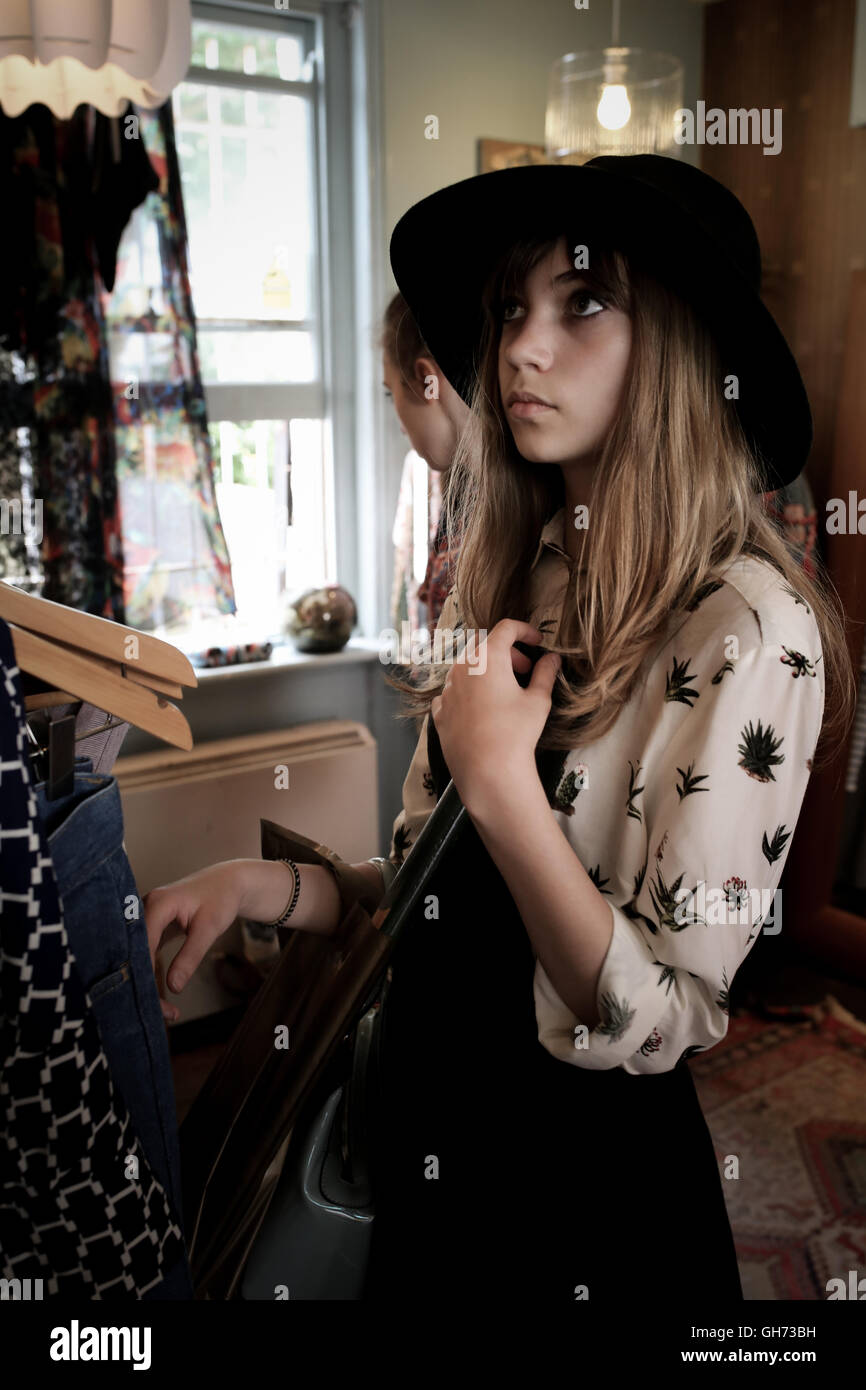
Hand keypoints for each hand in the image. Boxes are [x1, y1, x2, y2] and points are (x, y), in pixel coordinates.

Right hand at [143, 861, 249, 1021]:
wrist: (229, 881)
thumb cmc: (221, 898)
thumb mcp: (209, 929)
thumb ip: (190, 957)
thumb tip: (173, 987)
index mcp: (157, 904)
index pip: (142, 946)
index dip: (146, 976)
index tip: (154, 1003)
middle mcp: (144, 908)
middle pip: (136, 953)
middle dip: (146, 984)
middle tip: (165, 1013)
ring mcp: (146, 916)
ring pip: (139, 955)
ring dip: (149, 981)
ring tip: (167, 1010)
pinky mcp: (151, 925)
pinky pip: (146, 952)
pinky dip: (153, 973)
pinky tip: (162, 994)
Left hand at [430, 619, 560, 814]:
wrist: (487, 771)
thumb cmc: (516, 733)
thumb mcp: (538, 700)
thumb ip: (545, 673)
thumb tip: (552, 659)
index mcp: (487, 657)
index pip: (506, 628)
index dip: (524, 630)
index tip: (537, 640)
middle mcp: (462, 667)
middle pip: (485, 647)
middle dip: (508, 653)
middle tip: (526, 669)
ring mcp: (447, 689)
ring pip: (467, 668)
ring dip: (487, 672)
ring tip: (505, 690)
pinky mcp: (439, 710)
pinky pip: (453, 692)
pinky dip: (469, 692)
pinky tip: (482, 708)